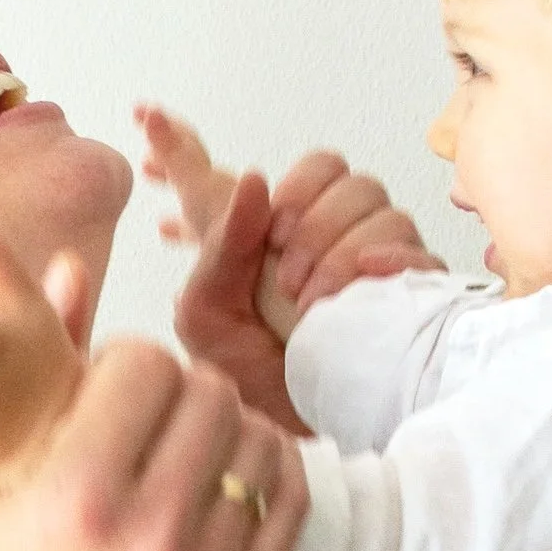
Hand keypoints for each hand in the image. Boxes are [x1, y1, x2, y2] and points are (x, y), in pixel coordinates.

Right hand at [0, 339, 309, 550]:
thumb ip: (24, 368)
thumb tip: (71, 265)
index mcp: (74, 497)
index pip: (145, 367)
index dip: (124, 364)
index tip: (107, 391)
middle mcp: (146, 539)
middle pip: (209, 395)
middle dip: (178, 389)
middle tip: (152, 413)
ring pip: (258, 443)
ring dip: (225, 428)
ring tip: (188, 445)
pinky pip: (288, 506)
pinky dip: (267, 475)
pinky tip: (227, 476)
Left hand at [145, 107, 434, 428]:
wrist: (302, 434)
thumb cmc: (251, 380)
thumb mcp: (208, 318)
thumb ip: (216, 245)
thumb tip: (257, 180)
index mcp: (253, 241)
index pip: (223, 173)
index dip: (183, 145)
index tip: (143, 116)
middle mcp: (311, 234)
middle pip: (328, 168)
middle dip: (302, 207)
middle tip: (278, 261)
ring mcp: (364, 252)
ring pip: (370, 199)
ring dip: (333, 244)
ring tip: (306, 299)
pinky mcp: (404, 280)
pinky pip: (408, 240)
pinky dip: (381, 257)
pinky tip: (361, 283)